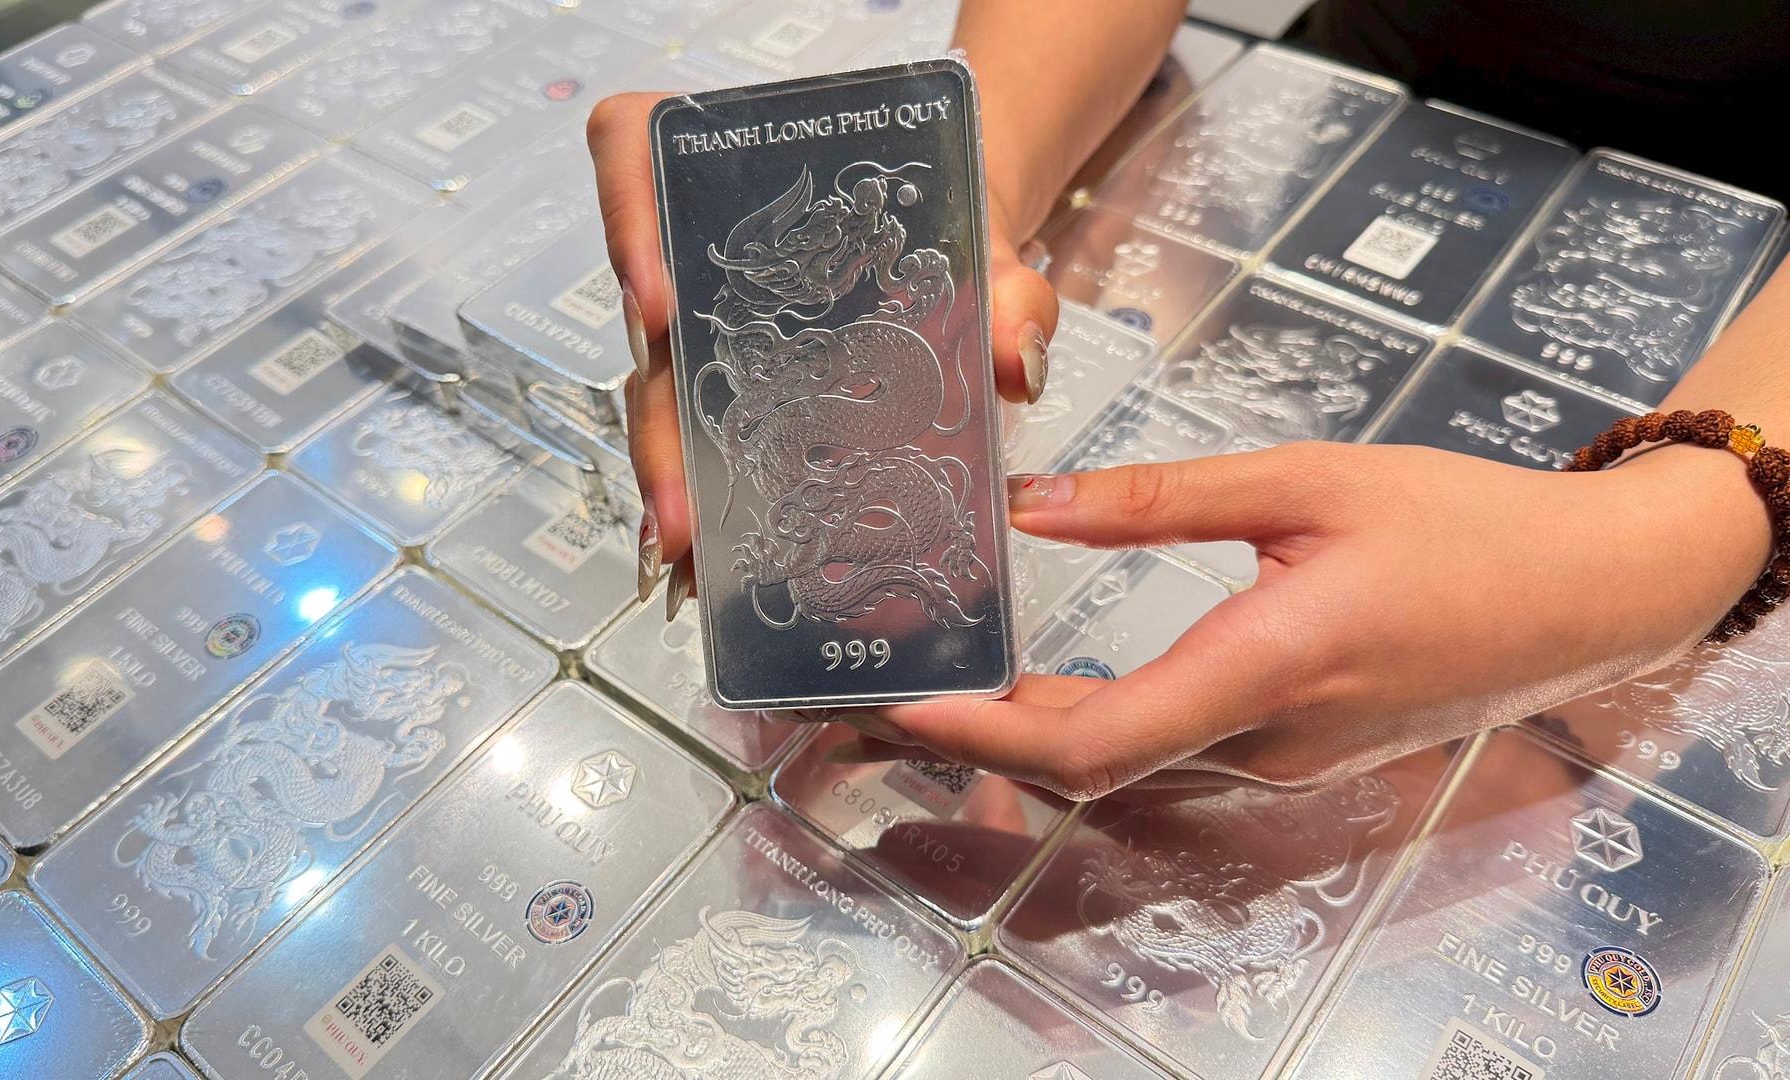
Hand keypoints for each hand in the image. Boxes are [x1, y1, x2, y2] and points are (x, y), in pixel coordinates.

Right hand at [585, 91, 1059, 611]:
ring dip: (672, 480)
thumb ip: (1005, 287)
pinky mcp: (723, 387)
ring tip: (694, 556)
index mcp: (722, 162)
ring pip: (659, 393)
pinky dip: (706, 502)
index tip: (657, 304)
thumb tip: (1015, 360)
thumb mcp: (981, 241)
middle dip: (658, 422)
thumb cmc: (939, 221)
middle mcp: (687, 243)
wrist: (954, 249)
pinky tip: (717, 563)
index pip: (631, 146)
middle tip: (680, 505)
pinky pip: (696, 439)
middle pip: (640, 320)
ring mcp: (698, 323)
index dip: (625, 219)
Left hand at [862, 440, 1769, 798]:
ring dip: (1019, 734)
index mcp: (1265, 671)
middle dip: (972, 736)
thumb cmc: (1464, 529)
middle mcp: (1262, 744)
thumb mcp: (1308, 483)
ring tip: (934, 675)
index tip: (897, 701)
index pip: (1088, 739)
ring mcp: (1279, 763)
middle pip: (1085, 767)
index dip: (979, 733)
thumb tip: (1031, 505)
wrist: (1589, 598)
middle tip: (880, 681)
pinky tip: (1034, 684)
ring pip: (1120, 768)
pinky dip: (1082, 728)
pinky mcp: (1291, 754)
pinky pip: (1162, 756)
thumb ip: (1159, 499)